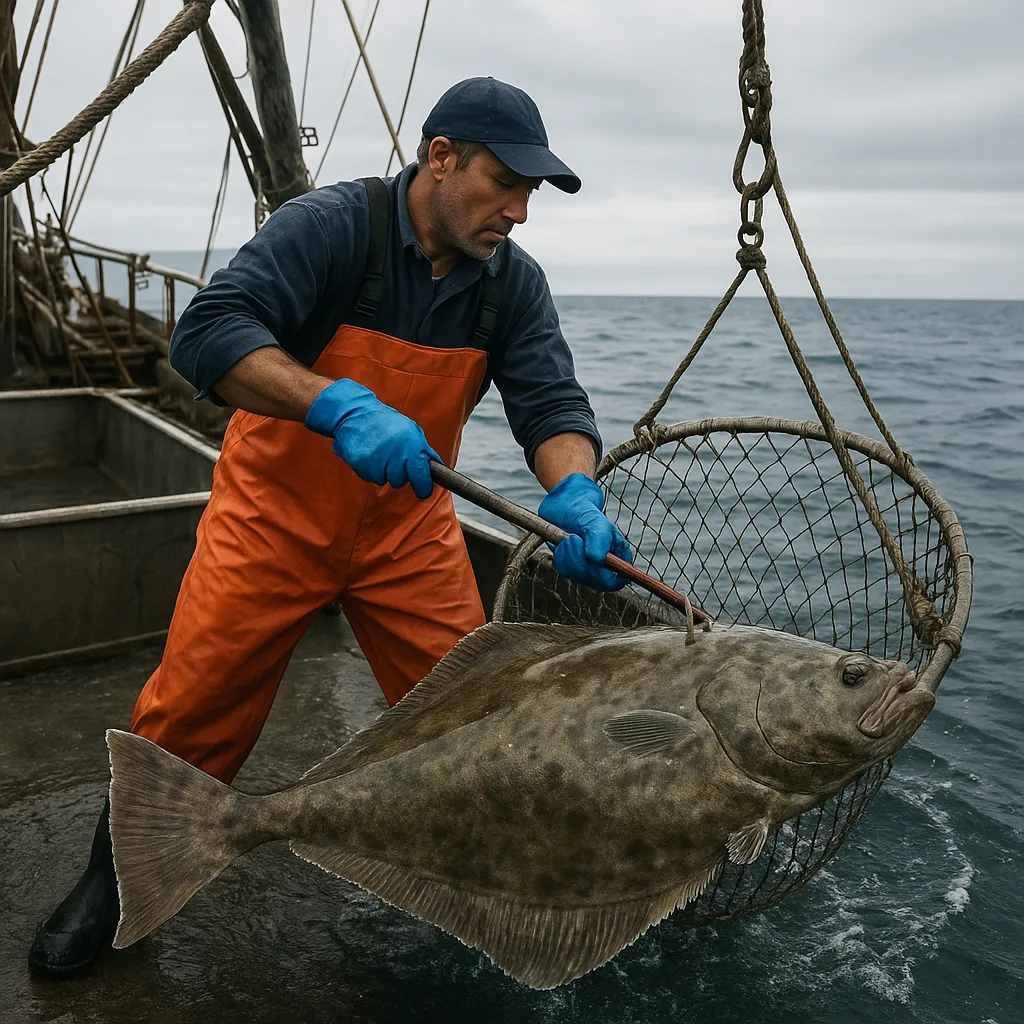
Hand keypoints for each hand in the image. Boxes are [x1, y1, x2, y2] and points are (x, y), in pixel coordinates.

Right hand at [305, 379, 439, 498]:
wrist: (356, 412)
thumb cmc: (386, 421)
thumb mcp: (412, 430)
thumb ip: (424, 451)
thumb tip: (436, 469)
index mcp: (412, 446)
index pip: (421, 477)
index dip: (423, 487)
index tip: (423, 490)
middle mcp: (395, 454)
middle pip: (400, 481)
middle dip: (398, 474)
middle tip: (393, 458)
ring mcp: (377, 459)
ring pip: (383, 480)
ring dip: (382, 471)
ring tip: (379, 453)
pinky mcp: (360, 463)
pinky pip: (368, 476)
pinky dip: (369, 469)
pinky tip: (369, 453)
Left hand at [537, 473, 632, 590]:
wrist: (565, 506)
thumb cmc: (585, 512)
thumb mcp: (595, 521)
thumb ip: (599, 539)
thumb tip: (598, 559)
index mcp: (619, 557)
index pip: (616, 581)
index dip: (603, 575)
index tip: (591, 557)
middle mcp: (605, 566)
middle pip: (595, 581)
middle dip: (581, 561)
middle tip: (574, 539)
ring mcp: (588, 568)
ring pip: (578, 577)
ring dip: (569, 556)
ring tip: (569, 538)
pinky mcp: (572, 568)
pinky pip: (564, 571)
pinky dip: (560, 557)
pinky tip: (563, 543)